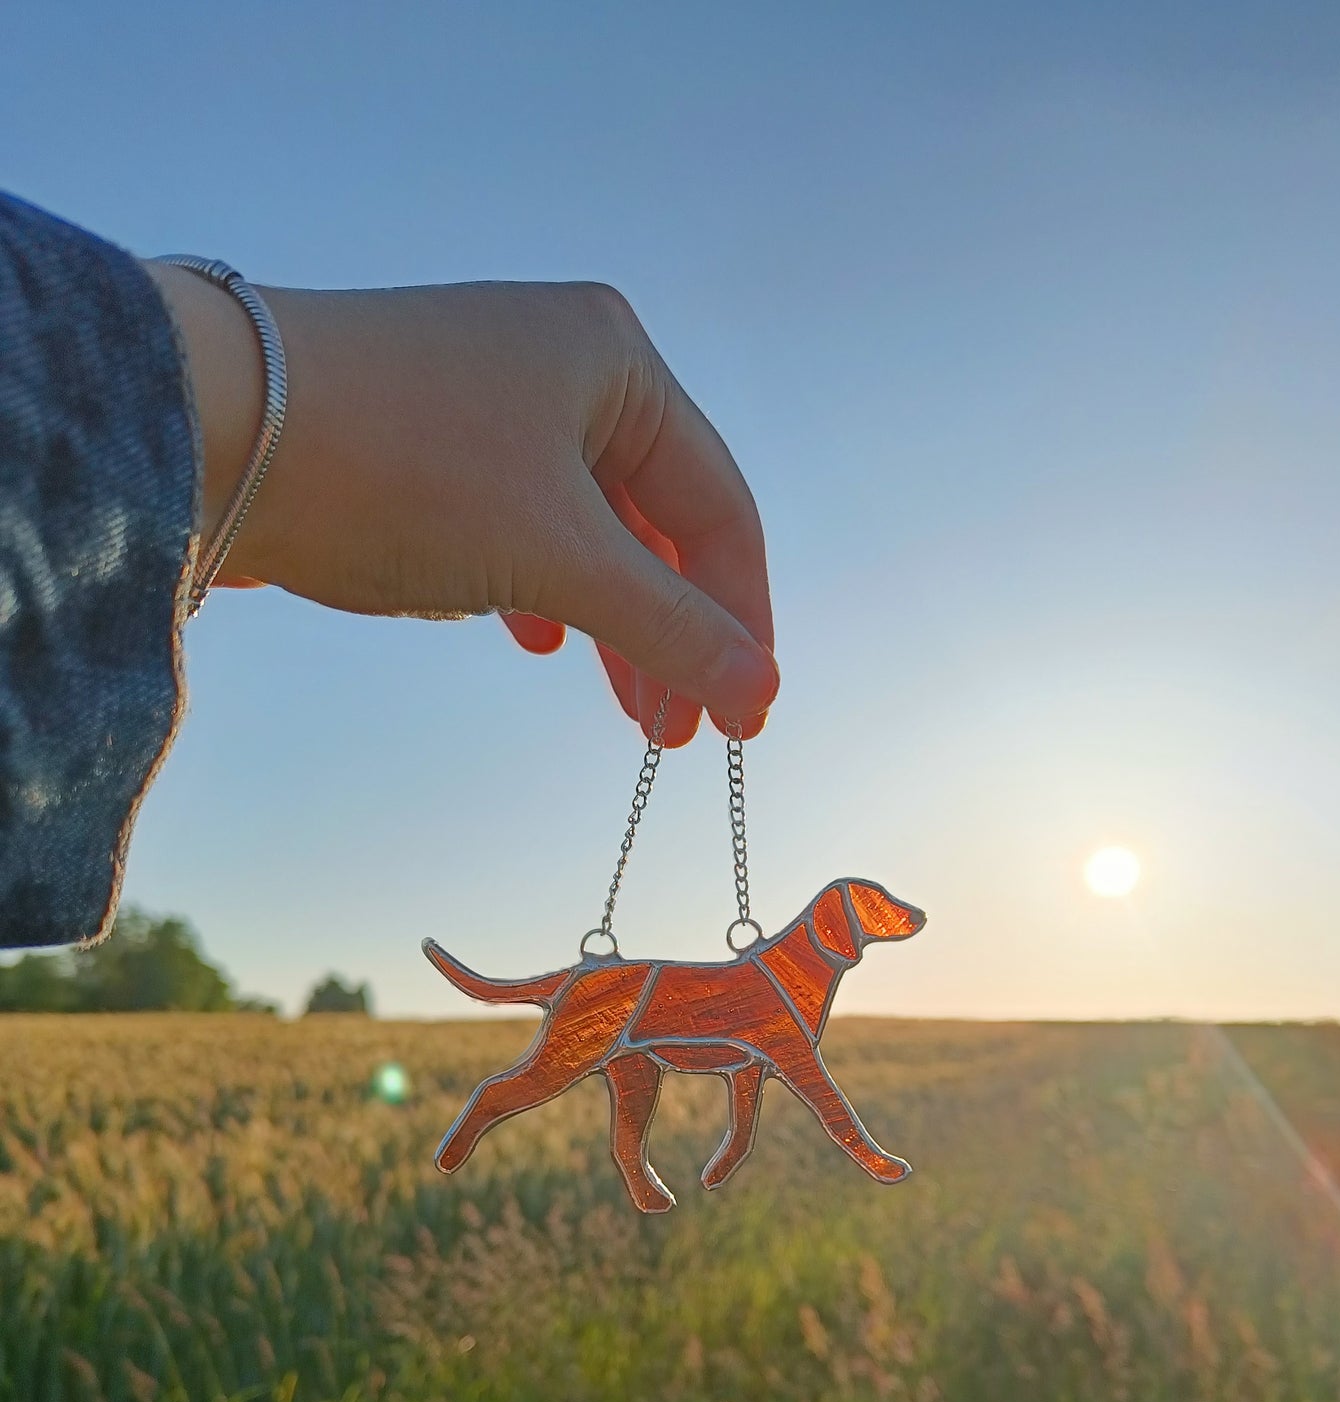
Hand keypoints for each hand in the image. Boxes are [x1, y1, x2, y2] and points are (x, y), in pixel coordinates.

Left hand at [144, 270, 776, 746]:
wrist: (210, 433)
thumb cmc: (400, 470)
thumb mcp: (557, 558)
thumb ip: (669, 628)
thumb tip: (760, 695)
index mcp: (616, 359)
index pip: (719, 507)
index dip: (742, 622)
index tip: (745, 723)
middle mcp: (560, 366)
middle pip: (658, 522)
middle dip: (674, 633)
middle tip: (680, 735)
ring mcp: (489, 402)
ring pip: (587, 533)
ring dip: (613, 626)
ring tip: (629, 715)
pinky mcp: (428, 445)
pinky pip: (519, 528)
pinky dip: (543, 590)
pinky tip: (537, 638)